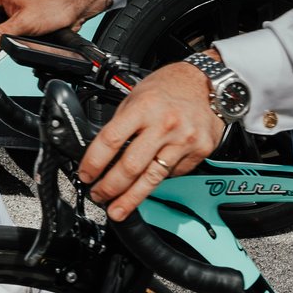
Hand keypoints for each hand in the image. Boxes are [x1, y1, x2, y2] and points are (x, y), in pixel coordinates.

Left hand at [78, 59, 226, 220]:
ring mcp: (184, 140)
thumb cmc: (169, 88)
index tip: (86, 174)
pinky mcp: (199, 152)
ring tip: (117, 209)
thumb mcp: (137, 96)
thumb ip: (121, 124)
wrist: (206, 83)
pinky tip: (147, 183)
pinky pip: (173, 174)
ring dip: (130, 198)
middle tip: (98, 196)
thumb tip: (103, 154)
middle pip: (130, 166)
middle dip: (109, 187)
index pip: (111, 141)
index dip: (94, 162)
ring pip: (152, 179)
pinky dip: (157, 180)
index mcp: (143, 107)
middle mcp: (164, 124)